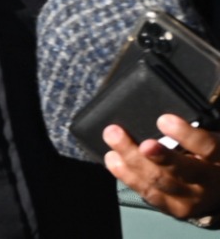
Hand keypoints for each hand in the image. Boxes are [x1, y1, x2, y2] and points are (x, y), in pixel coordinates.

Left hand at [104, 115, 219, 220]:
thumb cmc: (210, 155)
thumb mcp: (212, 140)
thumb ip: (194, 128)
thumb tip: (161, 114)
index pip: (207, 147)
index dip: (186, 135)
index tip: (163, 120)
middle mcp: (208, 183)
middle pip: (179, 169)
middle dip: (154, 154)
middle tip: (127, 136)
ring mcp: (190, 199)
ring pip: (158, 181)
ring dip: (131, 159)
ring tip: (113, 137)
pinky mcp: (174, 208)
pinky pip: (148, 193)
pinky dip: (127, 175)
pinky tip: (113, 160)